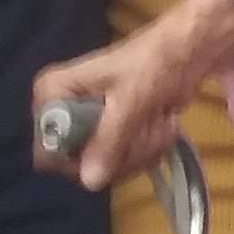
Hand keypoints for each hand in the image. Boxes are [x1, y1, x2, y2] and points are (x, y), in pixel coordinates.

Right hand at [32, 0, 233, 191]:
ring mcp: (86, 124)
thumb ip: (109, 140)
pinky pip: (121, 160)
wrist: (187, 51)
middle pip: (78, 164)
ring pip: (104, 166)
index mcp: (51, 94)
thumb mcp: (130, 100)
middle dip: (119, 154)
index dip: (78, 160)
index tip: (111, 149)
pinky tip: (160, 126)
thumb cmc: (153, 64)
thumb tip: (90, 182)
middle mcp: (61, 112)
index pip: (47, 152)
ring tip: (158, 123)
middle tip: (145, 130)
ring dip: (139, 150)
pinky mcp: (109, 132)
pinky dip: (146, 148)